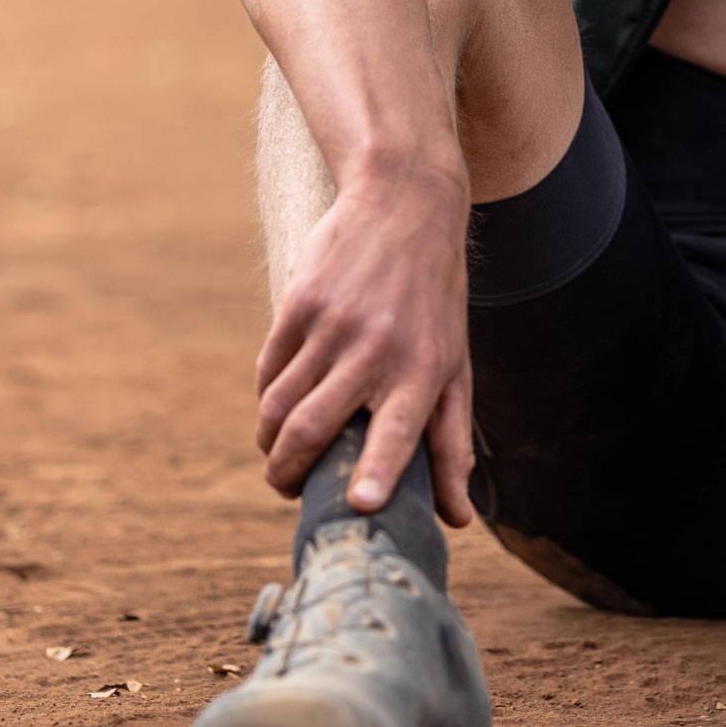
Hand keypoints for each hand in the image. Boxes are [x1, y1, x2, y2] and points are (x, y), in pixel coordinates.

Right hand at [254, 166, 475, 527]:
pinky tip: (276, 408)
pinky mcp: (300, 302)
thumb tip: (459, 521)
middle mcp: (377, 349)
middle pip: (312, 429)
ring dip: (270, 444)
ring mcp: (333, 324)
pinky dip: (267, 399)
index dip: (378, 472)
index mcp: (423, 370)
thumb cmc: (436, 299)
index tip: (361, 506)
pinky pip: (269, 370)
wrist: (406, 204)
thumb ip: (452, 444)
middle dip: (286, 475)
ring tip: (277, 457)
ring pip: (280, 406)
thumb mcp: (455, 365)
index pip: (398, 432)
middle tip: (286, 491)